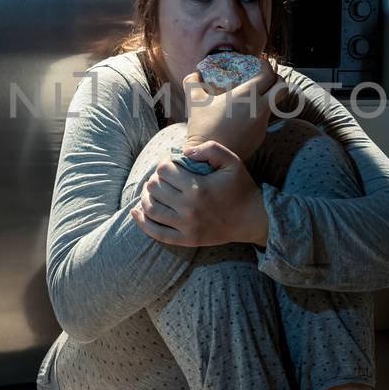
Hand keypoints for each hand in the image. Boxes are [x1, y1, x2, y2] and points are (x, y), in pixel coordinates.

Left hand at [130, 141, 269, 247]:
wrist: (252, 219)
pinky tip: (136, 212)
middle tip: (163, 177)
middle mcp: (189, 209)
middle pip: (154, 188)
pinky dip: (142, 223)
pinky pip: (157, 233)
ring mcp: (186, 227)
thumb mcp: (232, 161)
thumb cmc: (241, 187)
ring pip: (151, 209)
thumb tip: (183, 153)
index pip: (165, 170)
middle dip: (155, 178)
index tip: (172, 164)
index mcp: (198, 188)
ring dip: (146, 197)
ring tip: (151, 190)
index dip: (165, 163)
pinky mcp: (186, 240)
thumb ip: (209, 149)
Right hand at [182, 62, 288, 163]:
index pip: (268, 74)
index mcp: (247, 95)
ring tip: (253, 97)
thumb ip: (193, 82)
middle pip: (282, 88)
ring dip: (268, 98)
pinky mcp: (260, 136)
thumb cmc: (203, 127)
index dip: (265, 65)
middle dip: (277, 80)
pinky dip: (259, 114)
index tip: (257, 64)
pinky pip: (265, 120)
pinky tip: (245, 115)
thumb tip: (196, 73)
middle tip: (265, 78)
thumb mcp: (194, 101)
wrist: (209, 157)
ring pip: (275, 105)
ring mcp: (262, 124)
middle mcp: (260, 108)